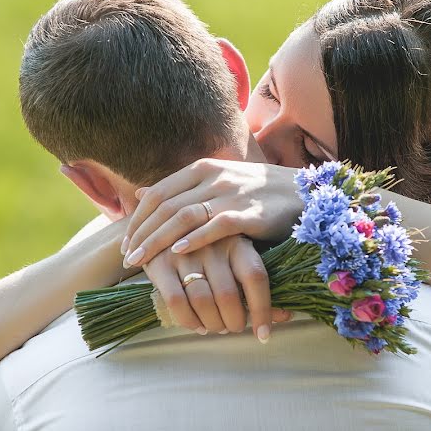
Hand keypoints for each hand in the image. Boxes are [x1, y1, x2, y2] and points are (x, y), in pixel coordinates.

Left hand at [122, 158, 302, 267]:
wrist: (305, 193)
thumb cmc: (258, 192)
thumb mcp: (217, 181)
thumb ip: (181, 188)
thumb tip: (141, 192)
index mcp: (203, 168)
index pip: (158, 193)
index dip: (138, 219)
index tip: (125, 242)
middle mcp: (214, 177)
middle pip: (165, 206)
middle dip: (142, 234)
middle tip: (127, 258)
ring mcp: (232, 194)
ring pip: (183, 216)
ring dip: (157, 240)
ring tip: (141, 262)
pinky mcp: (250, 213)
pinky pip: (215, 226)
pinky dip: (194, 239)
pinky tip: (178, 253)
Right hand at [142, 234, 291, 341]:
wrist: (166, 224)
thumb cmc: (215, 250)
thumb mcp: (238, 258)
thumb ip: (258, 287)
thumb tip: (286, 315)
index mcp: (238, 241)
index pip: (255, 277)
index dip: (263, 310)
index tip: (264, 335)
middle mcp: (212, 244)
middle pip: (228, 295)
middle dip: (234, 322)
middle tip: (234, 327)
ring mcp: (185, 253)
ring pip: (203, 301)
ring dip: (213, 324)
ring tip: (217, 327)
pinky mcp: (160, 263)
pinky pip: (176, 302)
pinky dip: (189, 321)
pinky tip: (198, 325)